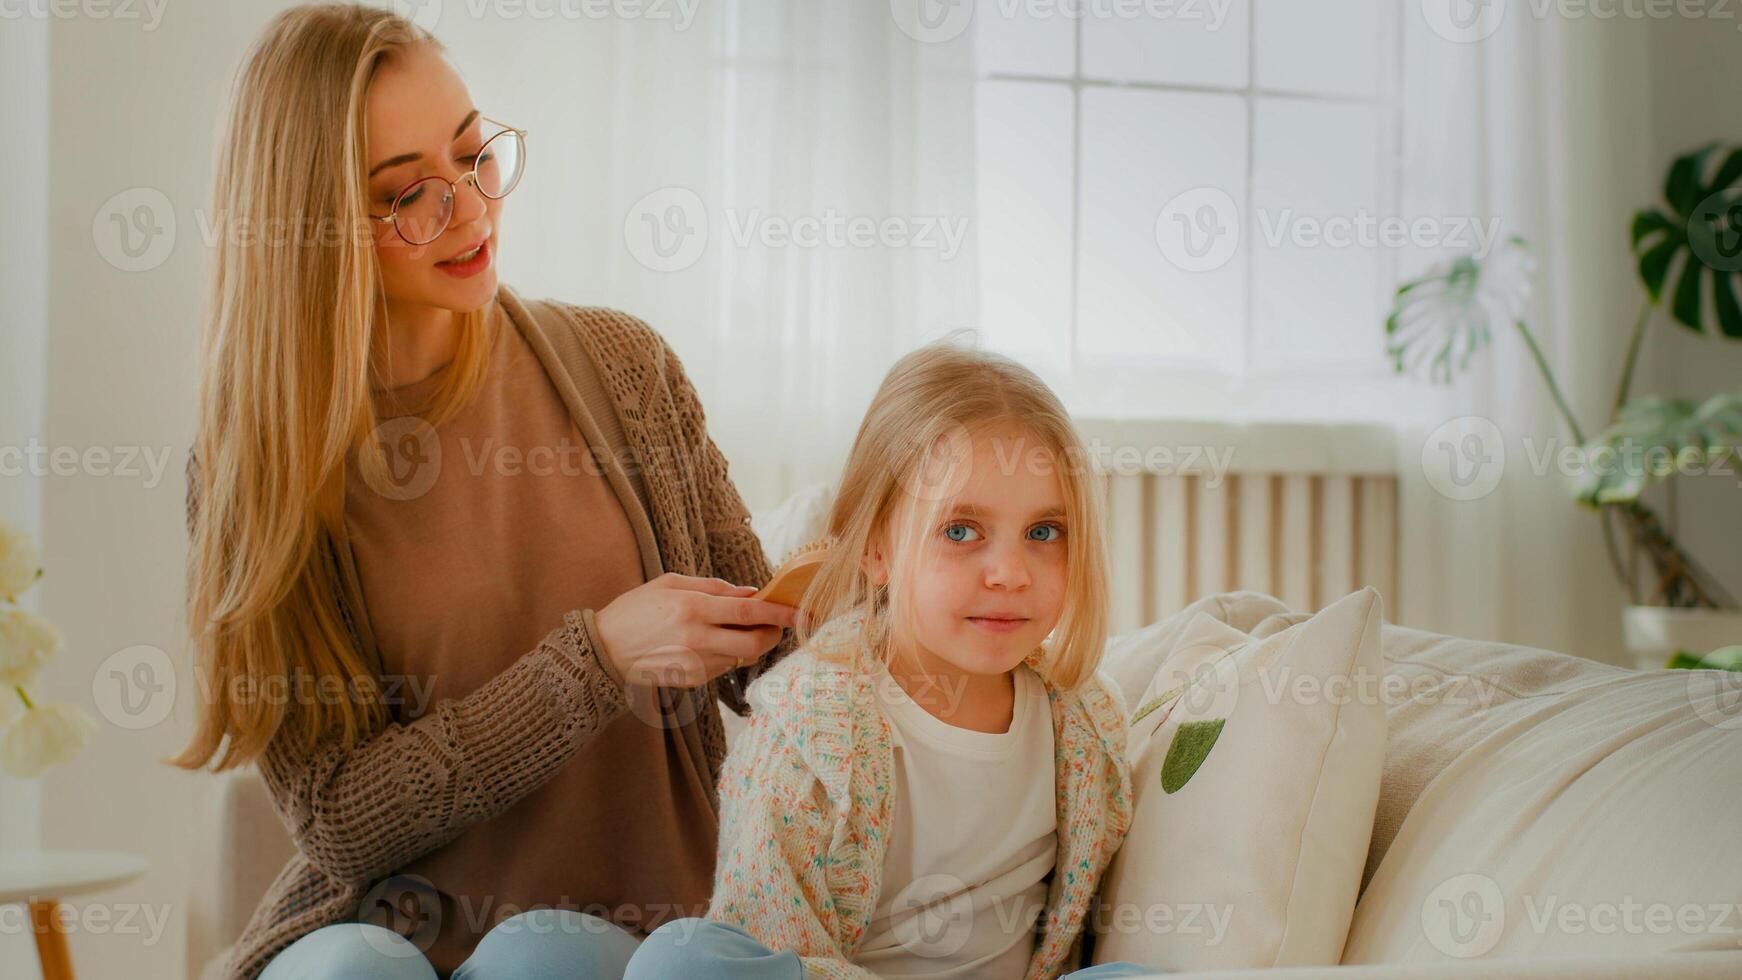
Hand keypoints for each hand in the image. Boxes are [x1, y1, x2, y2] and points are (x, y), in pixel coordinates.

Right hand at [593, 573, 797, 688]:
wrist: (604, 651)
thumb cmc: (636, 609)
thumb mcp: (670, 584)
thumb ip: (713, 587)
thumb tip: (751, 592)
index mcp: (692, 607)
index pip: (749, 610)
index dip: (779, 612)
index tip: (801, 610)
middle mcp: (697, 638)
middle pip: (755, 643)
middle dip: (773, 634)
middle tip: (774, 624)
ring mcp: (696, 663)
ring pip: (742, 655)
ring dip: (750, 642)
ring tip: (735, 628)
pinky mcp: (694, 679)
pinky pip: (725, 665)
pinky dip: (729, 653)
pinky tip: (713, 642)